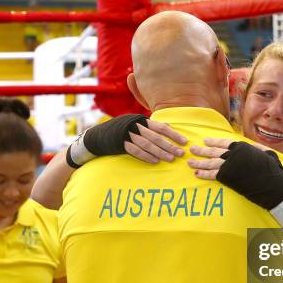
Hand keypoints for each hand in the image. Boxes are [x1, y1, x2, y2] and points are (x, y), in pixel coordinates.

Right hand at [67, 114, 187, 166]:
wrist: (97, 136)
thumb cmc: (121, 131)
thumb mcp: (135, 125)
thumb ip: (150, 127)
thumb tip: (168, 126)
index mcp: (141, 120)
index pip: (161, 127)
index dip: (174, 134)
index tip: (184, 142)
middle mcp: (135, 126)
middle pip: (156, 137)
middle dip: (170, 145)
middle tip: (180, 153)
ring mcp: (127, 135)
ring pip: (147, 144)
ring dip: (160, 152)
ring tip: (170, 159)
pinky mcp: (120, 144)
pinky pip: (135, 151)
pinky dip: (146, 156)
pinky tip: (155, 162)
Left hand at [188, 138, 273, 178]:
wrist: (272, 185)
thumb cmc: (272, 170)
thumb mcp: (267, 154)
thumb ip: (257, 148)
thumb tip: (252, 146)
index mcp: (242, 147)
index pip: (224, 142)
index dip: (213, 142)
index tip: (205, 140)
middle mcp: (233, 154)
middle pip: (213, 152)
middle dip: (202, 151)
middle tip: (192, 150)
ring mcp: (229, 166)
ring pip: (210, 163)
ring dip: (199, 162)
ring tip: (190, 162)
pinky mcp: (227, 177)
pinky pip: (212, 175)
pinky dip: (203, 174)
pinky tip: (196, 174)